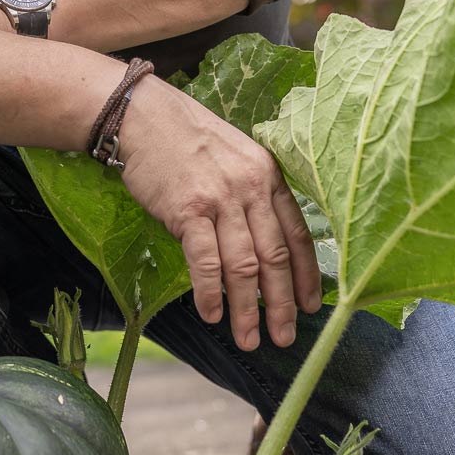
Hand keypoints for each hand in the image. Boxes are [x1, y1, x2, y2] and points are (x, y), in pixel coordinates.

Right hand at [113, 75, 320, 350]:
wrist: (143, 116)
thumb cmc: (187, 138)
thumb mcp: (237, 157)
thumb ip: (254, 195)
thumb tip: (262, 247)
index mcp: (269, 176)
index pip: (298, 234)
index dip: (306, 275)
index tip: (311, 306)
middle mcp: (251, 188)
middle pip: (275, 257)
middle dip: (281, 304)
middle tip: (284, 338)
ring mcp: (220, 199)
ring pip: (243, 266)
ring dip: (246, 309)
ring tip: (248, 339)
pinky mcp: (188, 210)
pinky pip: (206, 261)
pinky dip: (210, 293)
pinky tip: (212, 315)